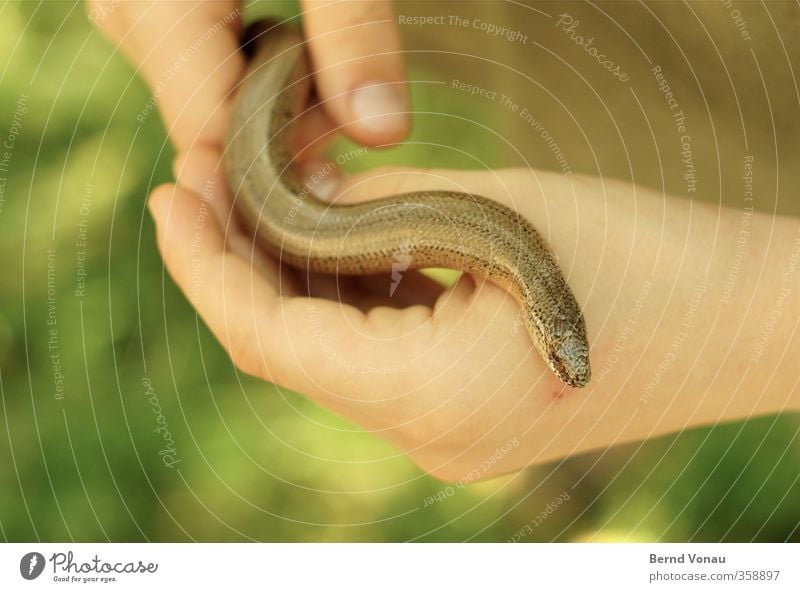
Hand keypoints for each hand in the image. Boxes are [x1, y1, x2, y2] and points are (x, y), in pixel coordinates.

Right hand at [87, 0, 408, 166]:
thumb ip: (354, 28)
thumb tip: (380, 133)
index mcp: (156, 0)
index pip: (207, 135)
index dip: (278, 172)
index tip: (345, 166)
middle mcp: (129, 18)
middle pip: (209, 126)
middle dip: (286, 133)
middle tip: (347, 91)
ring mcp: (138, 19)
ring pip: (211, 107)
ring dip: (280, 105)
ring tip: (326, 58)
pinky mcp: (159, 17)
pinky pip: (209, 76)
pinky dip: (264, 80)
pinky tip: (298, 49)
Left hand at [148, 158, 799, 481]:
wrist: (746, 322)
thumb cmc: (646, 256)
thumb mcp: (499, 210)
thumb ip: (385, 205)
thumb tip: (304, 194)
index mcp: (432, 396)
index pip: (270, 339)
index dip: (204, 268)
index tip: (168, 198)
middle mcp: (429, 439)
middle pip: (290, 354)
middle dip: (239, 268)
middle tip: (205, 185)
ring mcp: (448, 439)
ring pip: (332, 360)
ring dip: (294, 285)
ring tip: (270, 202)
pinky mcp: (467, 421)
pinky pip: (379, 365)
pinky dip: (348, 306)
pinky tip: (342, 245)